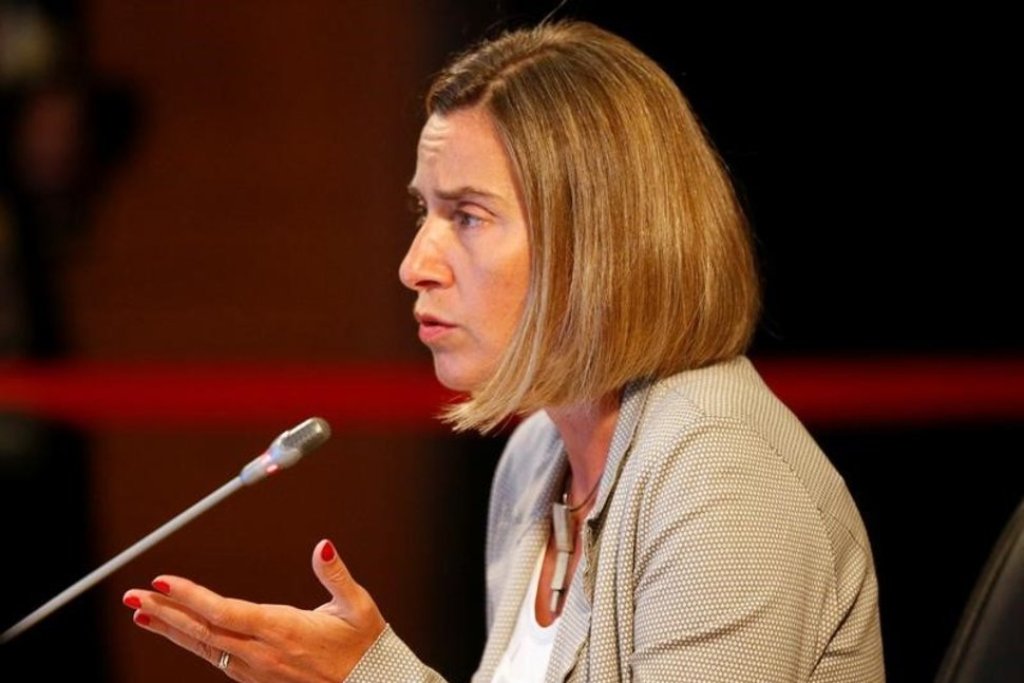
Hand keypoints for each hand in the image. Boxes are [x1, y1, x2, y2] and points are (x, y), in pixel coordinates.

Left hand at [122, 539, 385, 681]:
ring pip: (203, 647)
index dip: (190, 598)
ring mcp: (255, 670)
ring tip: (141, 612)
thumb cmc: (364, 646)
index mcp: (283, 630)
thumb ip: (335, 575)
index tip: (162, 582)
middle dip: (164, 612)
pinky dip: (191, 642)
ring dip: (170, 628)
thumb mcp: (358, 607)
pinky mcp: (255, 677)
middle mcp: (262, 653)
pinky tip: (176, 631)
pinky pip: (214, 658)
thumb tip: (322, 546)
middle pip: (202, 631)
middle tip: (133, 596)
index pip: (224, 612)